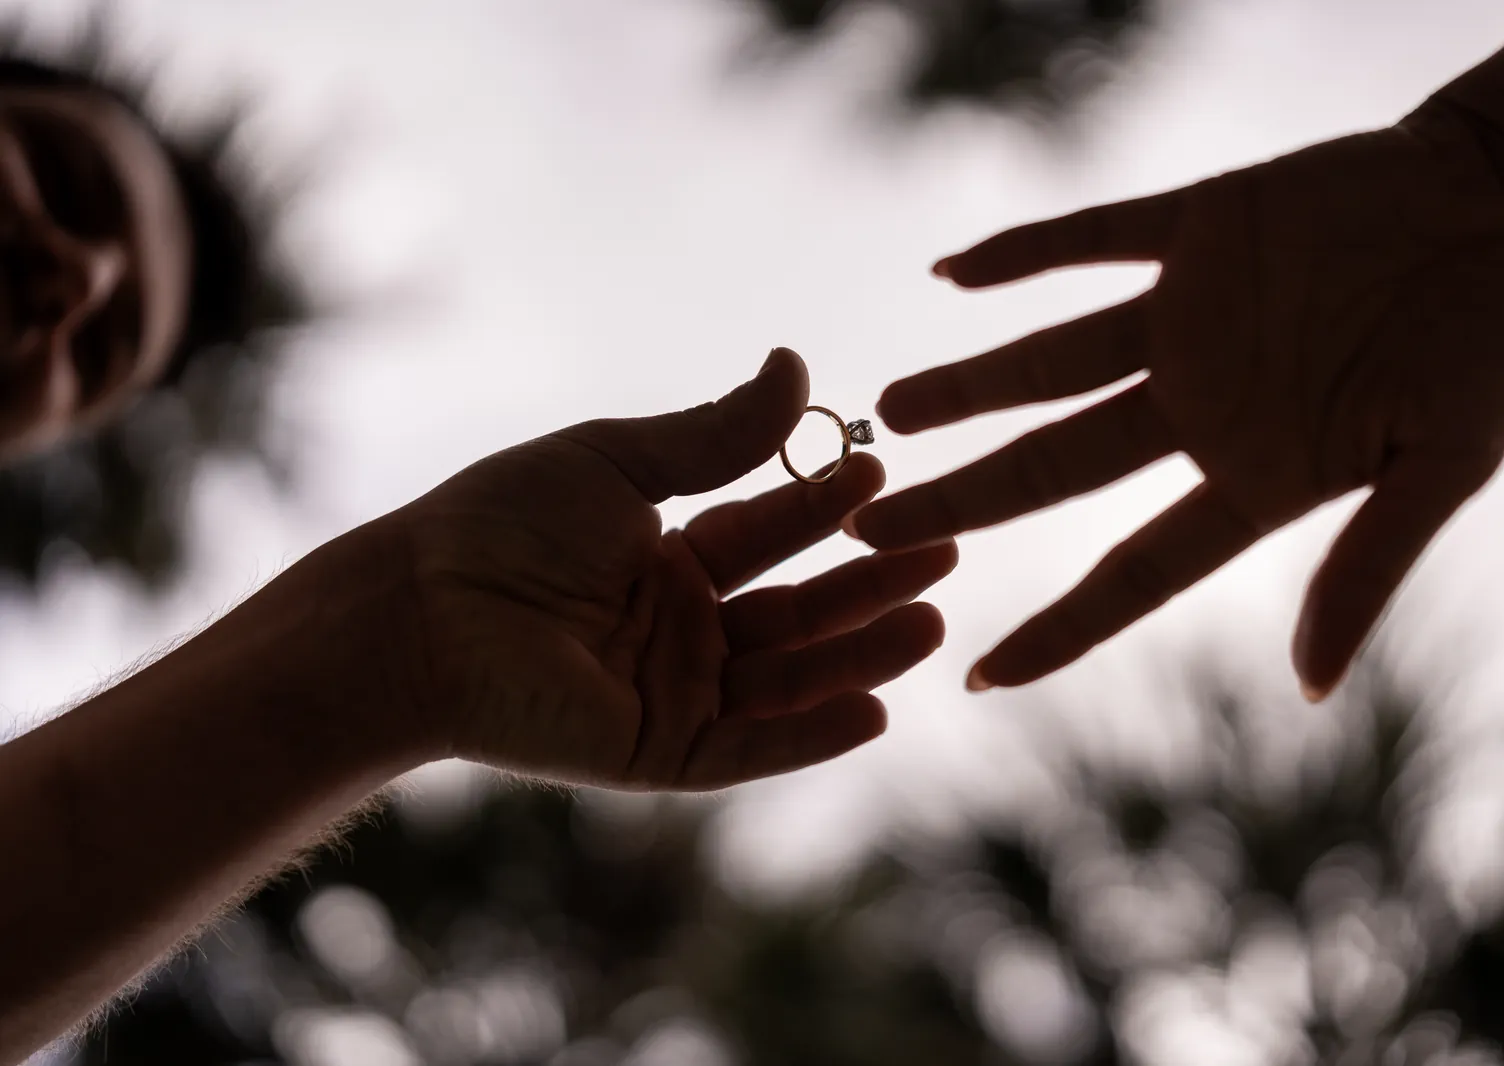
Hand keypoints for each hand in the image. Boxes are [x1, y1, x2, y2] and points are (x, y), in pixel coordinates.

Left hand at [390, 348, 953, 789]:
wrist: (417, 608)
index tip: (883, 477)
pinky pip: (749, 747)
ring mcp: (674, 693)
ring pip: (787, 676)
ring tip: (930, 620)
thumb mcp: (619, 464)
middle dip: (867, 583)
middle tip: (943, 550)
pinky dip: (811, 734)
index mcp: (667, 561)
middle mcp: (679, 630)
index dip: (825, 511)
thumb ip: (715, 434)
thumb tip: (798, 367)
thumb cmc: (500, 526)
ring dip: (860, 653)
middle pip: (796, 608)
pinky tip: (875, 708)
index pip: (770, 536)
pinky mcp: (658, 752)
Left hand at [852, 109, 1503, 698]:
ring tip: (888, 412)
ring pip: (1050, 362)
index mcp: (1255, 475)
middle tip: (867, 531)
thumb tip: (1315, 689)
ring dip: (969, 384)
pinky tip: (951, 272)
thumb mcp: (1445, 466)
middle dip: (963, 501)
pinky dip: (1025, 251)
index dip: (1059, 627)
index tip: (977, 677)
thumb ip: (1369, 566)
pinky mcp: (1198, 225)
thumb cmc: (1498, 342)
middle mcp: (1199, 406)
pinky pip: (1093, 236)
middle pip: (1054, 469)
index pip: (1136, 571)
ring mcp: (1191, 317)